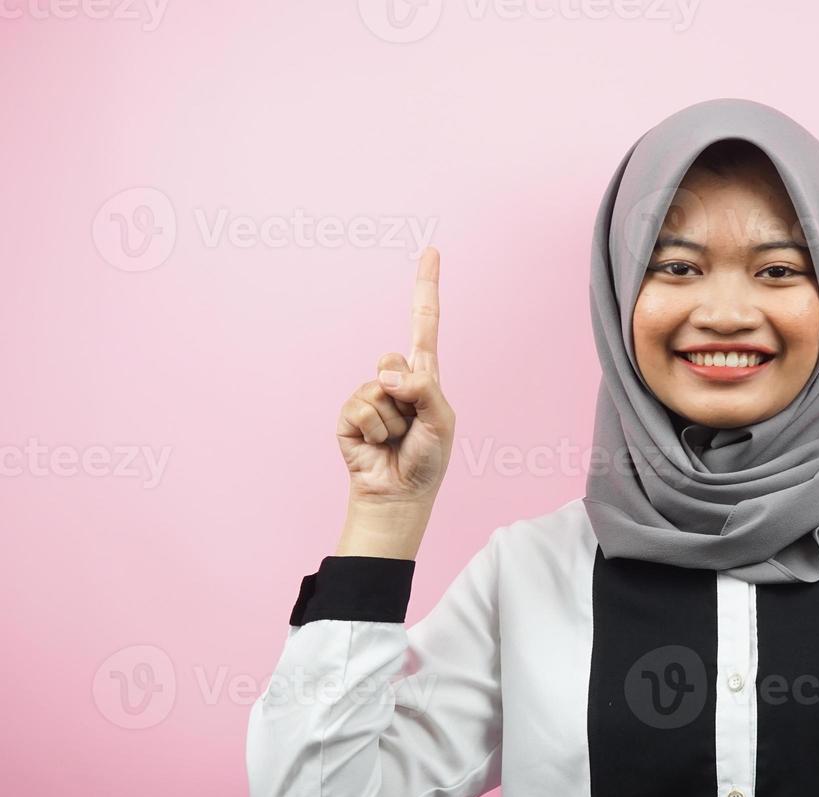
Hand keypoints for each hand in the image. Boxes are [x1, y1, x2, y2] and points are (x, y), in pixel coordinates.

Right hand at [336, 247, 455, 511]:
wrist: (398, 494)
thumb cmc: (426, 459)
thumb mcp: (441, 420)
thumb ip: (423, 389)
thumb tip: (385, 373)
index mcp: (424, 376)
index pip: (424, 323)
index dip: (425, 287)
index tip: (431, 250)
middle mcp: (396, 380)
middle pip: (392, 357)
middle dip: (405, 393)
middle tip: (410, 425)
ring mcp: (370, 395)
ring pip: (377, 387)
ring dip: (392, 420)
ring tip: (396, 439)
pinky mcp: (348, 414)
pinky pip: (361, 407)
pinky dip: (373, 429)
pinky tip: (376, 444)